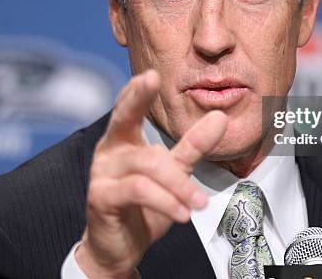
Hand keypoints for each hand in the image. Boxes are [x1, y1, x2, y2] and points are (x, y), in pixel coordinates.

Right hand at [75, 70, 227, 277]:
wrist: (120, 248)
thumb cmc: (144, 205)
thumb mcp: (174, 172)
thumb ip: (193, 146)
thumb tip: (220, 117)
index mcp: (124, 139)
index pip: (129, 106)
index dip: (138, 89)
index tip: (152, 73)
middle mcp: (109, 149)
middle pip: (124, 117)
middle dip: (137, 96)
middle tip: (152, 78)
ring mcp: (102, 172)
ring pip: (147, 165)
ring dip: (179, 184)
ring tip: (198, 203)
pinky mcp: (100, 196)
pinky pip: (139, 190)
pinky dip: (166, 200)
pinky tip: (182, 212)